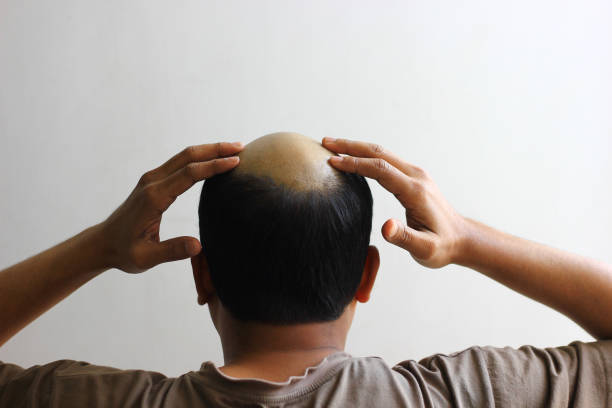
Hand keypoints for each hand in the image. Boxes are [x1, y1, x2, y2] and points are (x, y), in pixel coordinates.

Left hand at [100, 142, 242, 272]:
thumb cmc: (125, 252)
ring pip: (184, 156)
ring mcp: (152, 179)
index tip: (235, 162)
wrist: (103, 243)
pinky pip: (180, 163)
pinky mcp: (154, 181)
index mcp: (153, 197)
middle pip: (188, 156)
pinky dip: (200, 157)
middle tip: (242, 147)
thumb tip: (199, 246)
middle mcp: (152, 182)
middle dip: (216, 149)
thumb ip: (172, 251)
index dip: (213, 166)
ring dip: (209, 150)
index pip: (189, 174)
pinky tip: (214, 159)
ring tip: (234, 149)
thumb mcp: (146, 258)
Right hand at [323, 137, 465, 267]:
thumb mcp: (425, 249)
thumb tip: (385, 228)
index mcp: (415, 191)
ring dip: (356, 147)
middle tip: (325, 143)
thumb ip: (405, 238)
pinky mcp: (412, 177)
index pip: (380, 169)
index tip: (332, 162)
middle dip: (350, 146)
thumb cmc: (442, 246)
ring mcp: (415, 174)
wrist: (462, 239)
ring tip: (332, 146)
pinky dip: (366, 155)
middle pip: (379, 153)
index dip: (355, 164)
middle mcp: (415, 177)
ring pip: (382, 153)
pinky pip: (386, 160)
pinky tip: (352, 158)